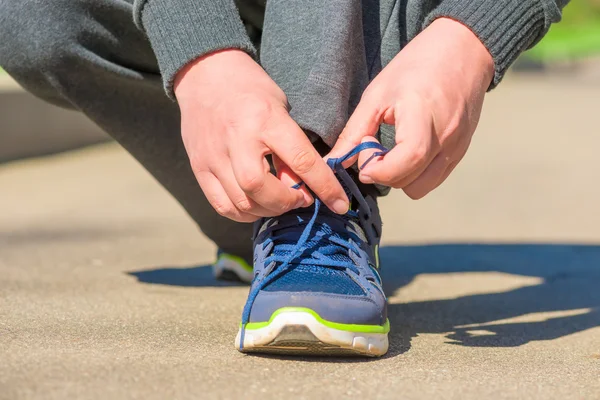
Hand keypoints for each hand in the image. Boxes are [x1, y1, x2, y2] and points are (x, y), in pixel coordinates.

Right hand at [175, 49, 348, 221]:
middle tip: (300, 198)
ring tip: (279, 201)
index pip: (302, 161)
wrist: (205, 74)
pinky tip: (256, 204)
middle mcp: (237, 140)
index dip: (325, 187)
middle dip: (288, 203)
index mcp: (265, 120)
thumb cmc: (251, 89)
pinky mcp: (199, 167)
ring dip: (267, 211)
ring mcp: (214, 156)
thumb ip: (290, 148)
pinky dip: (243, 213)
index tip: (340, 204)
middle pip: (262, 190)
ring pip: (242, 203)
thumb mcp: (280, 108)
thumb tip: (301, 187)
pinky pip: (222, 205)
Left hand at [328, 18, 493, 198]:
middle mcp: (446, 137)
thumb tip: (333, 164)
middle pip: (410, 182)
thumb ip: (354, 132)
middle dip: (384, 172)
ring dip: (400, 177)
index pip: (407, 162)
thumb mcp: (377, 94)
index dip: (379, 170)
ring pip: (422, 188)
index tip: (364, 153)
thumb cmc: (416, 67)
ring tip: (392, 150)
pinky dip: (415, 173)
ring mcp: (457, 147)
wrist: (463, 51)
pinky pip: (434, 179)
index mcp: (423, 116)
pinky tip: (407, 150)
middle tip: (375, 147)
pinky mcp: (461, 152)